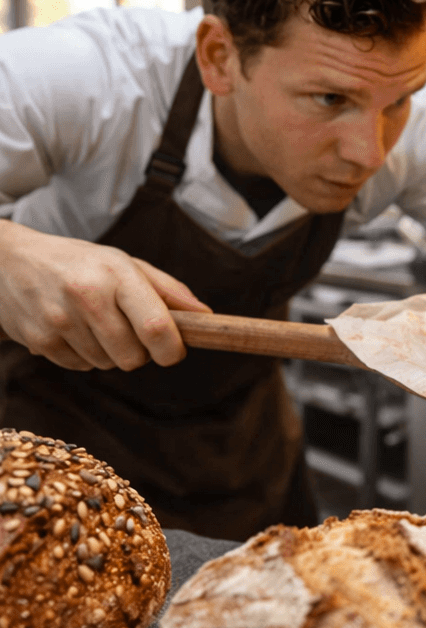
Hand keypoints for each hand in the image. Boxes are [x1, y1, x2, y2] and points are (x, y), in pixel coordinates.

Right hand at [0, 220, 211, 370]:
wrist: (9, 260)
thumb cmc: (80, 263)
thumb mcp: (125, 264)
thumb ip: (168, 291)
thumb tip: (205, 317)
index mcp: (116, 274)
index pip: (157, 328)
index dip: (173, 349)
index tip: (175, 350)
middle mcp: (87, 296)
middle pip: (134, 357)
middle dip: (140, 352)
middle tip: (128, 329)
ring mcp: (59, 320)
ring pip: (108, 365)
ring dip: (110, 352)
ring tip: (95, 322)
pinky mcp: (38, 341)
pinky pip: (81, 367)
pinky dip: (85, 356)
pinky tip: (74, 329)